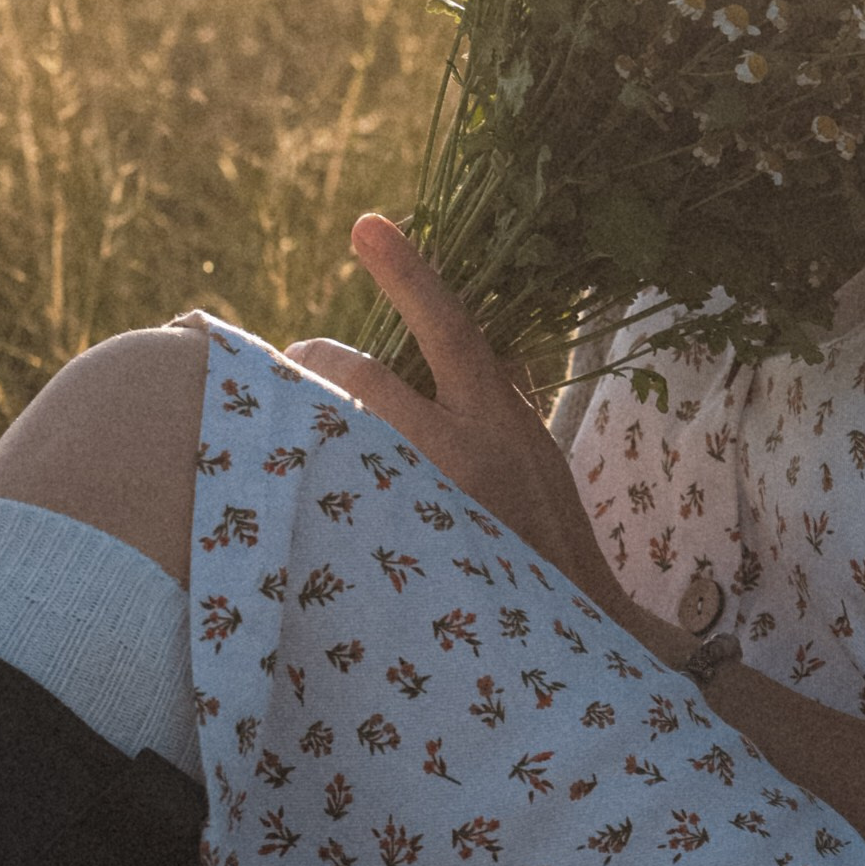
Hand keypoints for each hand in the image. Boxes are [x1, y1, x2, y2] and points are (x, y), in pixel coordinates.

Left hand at [289, 217, 670, 655]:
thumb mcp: (536, 459)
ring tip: (288, 422)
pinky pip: (327, 494)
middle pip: (362, 378)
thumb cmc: (552, 545)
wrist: (576, 639)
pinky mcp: (384, 549)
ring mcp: (416, 502)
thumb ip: (492, 408)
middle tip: (295, 356)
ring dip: (306, 416)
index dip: (408, 273)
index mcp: (503, 424)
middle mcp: (458, 454)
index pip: (451, 327)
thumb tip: (453, 351)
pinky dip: (309, 480)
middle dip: (319, 360)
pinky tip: (291, 495)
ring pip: (333, 433)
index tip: (367, 225)